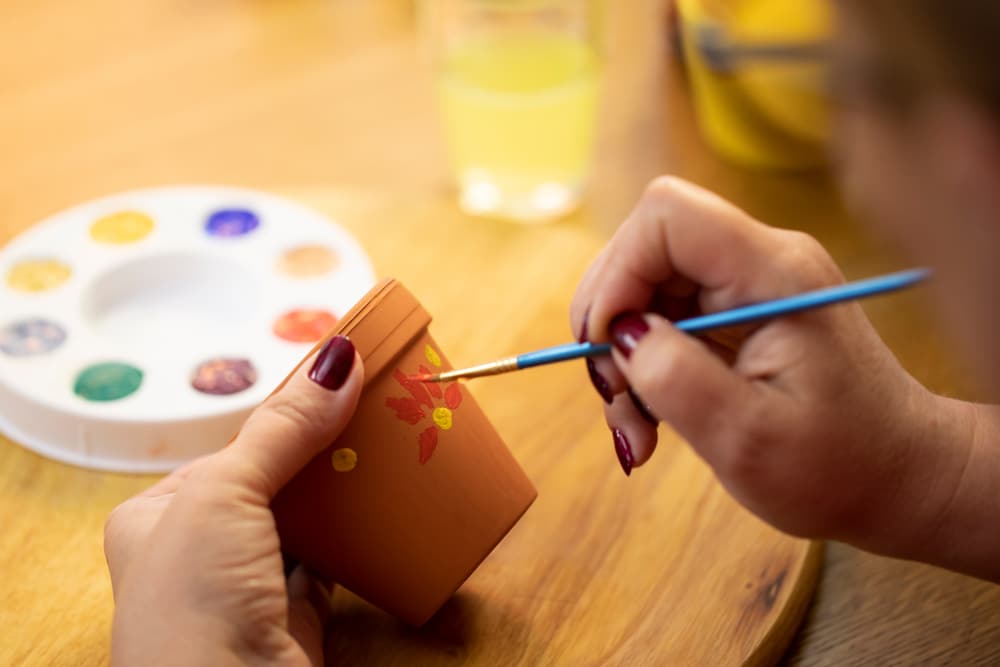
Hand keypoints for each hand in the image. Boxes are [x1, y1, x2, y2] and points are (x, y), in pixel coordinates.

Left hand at [104, 335, 363, 665]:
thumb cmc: (192, 598)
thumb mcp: (224, 491)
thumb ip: (282, 427)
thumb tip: (336, 358)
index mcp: (157, 516)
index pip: (230, 450)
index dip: (280, 419)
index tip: (332, 386)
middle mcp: (198, 552)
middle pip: (271, 483)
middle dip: (318, 454)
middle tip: (368, 412)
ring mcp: (248, 586)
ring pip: (304, 522)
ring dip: (341, 493)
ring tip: (383, 447)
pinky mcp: (294, 616)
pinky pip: (332, 561)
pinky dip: (357, 535)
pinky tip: (382, 506)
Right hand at [570, 177, 975, 554]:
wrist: (899, 479)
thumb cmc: (839, 467)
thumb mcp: (748, 438)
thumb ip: (675, 378)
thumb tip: (618, 334)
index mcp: (774, 273)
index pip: (666, 216)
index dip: (618, 271)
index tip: (607, 345)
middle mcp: (759, 261)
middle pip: (644, 249)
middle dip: (610, 323)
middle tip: (617, 398)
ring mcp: (747, 284)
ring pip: (644, 288)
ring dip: (621, 356)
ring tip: (638, 427)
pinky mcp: (736, 311)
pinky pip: (662, 318)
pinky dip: (642, 367)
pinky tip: (653, 419)